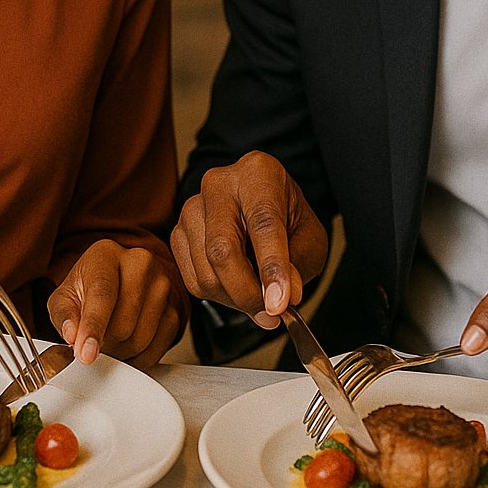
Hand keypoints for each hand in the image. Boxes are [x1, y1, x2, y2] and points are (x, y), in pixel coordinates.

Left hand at [47, 239, 186, 369]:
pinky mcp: (176, 306)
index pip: (102, 293)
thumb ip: (64, 316)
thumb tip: (73, 334)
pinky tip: (126, 348)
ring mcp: (163, 283)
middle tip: (93, 344)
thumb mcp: (64, 298)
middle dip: (105, 345)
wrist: (116, 283)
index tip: (85, 354)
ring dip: (120, 353)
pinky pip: (158, 346)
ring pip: (140, 338)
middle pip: (124, 322)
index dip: (93, 327)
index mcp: (106, 254)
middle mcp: (140, 262)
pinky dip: (138, 358)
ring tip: (109, 342)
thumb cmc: (87, 289)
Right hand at [170, 151, 327, 326]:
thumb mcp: (310, 238)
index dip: (272, 266)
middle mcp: (219, 184)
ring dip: (236, 299)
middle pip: (222, 249)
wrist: (262, 211)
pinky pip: (193, 281)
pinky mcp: (178, 234)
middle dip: (247, 292)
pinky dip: (220, 297)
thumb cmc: (288, 221)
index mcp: (258, 173)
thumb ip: (298, 264)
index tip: (280, 303)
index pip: (263, 222)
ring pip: (206, 272)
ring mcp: (191, 208)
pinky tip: (239, 286)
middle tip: (272, 313)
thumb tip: (281, 298)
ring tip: (259, 297)